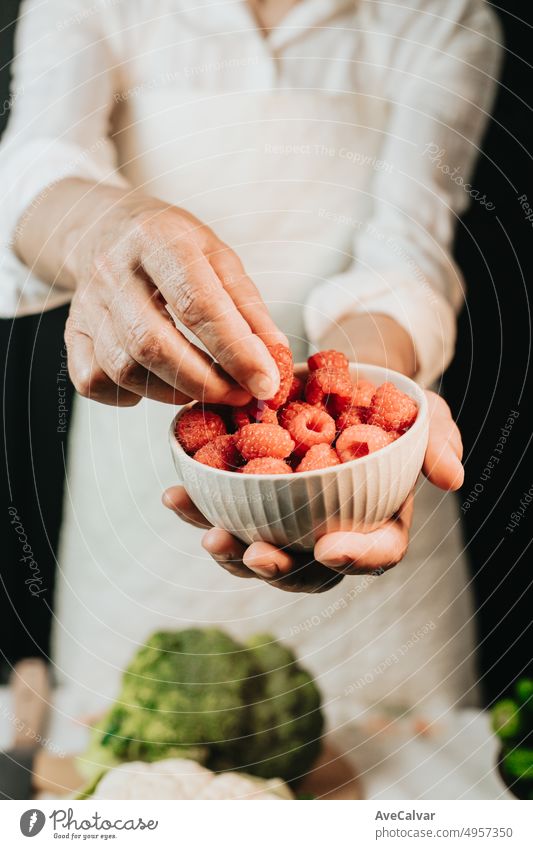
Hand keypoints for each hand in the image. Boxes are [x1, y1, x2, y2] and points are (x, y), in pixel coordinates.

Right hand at [62, 185, 284, 405]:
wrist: (105, 229)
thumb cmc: (172, 247)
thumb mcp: (218, 257)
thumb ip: (248, 307)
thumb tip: (276, 357)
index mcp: (158, 239)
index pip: (197, 303)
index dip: (235, 351)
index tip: (266, 383)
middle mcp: (113, 270)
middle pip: (153, 344)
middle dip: (205, 383)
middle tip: (240, 395)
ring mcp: (86, 305)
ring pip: (125, 369)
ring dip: (175, 392)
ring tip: (207, 387)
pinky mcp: (72, 334)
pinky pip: (95, 382)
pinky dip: (130, 395)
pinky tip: (156, 381)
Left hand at [163, 391, 463, 592]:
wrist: (340, 383)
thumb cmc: (386, 405)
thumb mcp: (422, 412)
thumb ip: (437, 441)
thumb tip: (450, 477)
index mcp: (379, 520)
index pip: (379, 552)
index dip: (357, 558)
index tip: (331, 547)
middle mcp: (331, 531)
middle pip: (309, 570)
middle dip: (281, 569)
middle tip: (257, 555)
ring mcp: (288, 522)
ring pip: (262, 555)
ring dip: (233, 555)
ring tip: (210, 535)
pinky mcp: (251, 501)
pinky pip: (225, 515)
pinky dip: (199, 510)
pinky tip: (176, 496)